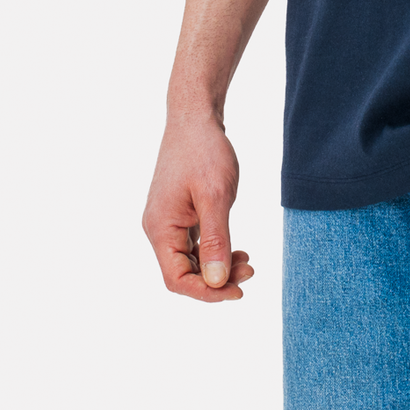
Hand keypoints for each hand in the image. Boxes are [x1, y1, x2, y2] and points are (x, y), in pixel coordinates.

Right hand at [142, 114, 254, 301]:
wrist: (196, 117)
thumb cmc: (204, 152)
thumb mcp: (215, 196)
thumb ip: (216, 240)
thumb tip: (216, 282)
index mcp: (160, 228)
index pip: (176, 279)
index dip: (206, 292)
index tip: (238, 290)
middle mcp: (159, 229)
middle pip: (183, 273)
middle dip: (217, 280)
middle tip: (251, 271)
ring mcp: (168, 221)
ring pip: (190, 261)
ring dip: (218, 267)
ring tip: (248, 262)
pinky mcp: (179, 214)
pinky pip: (194, 245)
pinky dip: (215, 251)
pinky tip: (237, 250)